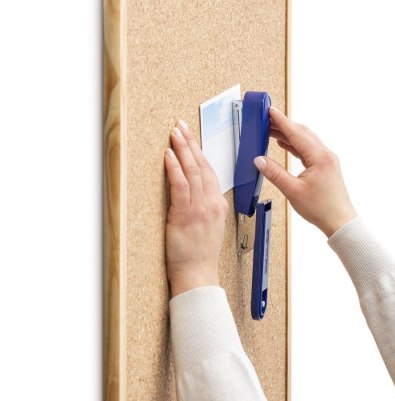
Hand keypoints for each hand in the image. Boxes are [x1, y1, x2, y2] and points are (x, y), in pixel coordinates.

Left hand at [164, 120, 227, 296]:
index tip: (191, 138)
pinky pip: (181, 186)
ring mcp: (200, 207)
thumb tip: (194, 193)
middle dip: (191, 143)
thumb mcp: (210, 226)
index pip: (210, 171)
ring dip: (183, 149)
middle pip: (202, 165)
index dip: (199, 152)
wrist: (198, 274)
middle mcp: (212, 202)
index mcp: (218, 204)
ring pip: (193, 171)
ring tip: (175, 133)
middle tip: (181, 126)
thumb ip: (205, 207)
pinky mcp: (186, 214)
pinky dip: (175, 168)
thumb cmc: (201, 254)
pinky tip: (169, 155)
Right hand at [254, 108, 356, 237]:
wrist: (339, 221)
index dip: (281, 121)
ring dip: (288, 134)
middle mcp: (325, 154)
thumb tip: (259, 160)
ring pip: (305, 140)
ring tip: (271, 130)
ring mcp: (326, 159)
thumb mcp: (292, 191)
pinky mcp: (324, 166)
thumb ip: (275, 173)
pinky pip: (307, 149)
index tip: (270, 111)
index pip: (296, 133)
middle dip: (283, 125)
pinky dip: (294, 144)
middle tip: (267, 119)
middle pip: (301, 133)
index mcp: (319, 157)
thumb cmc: (321, 208)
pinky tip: (284, 144)